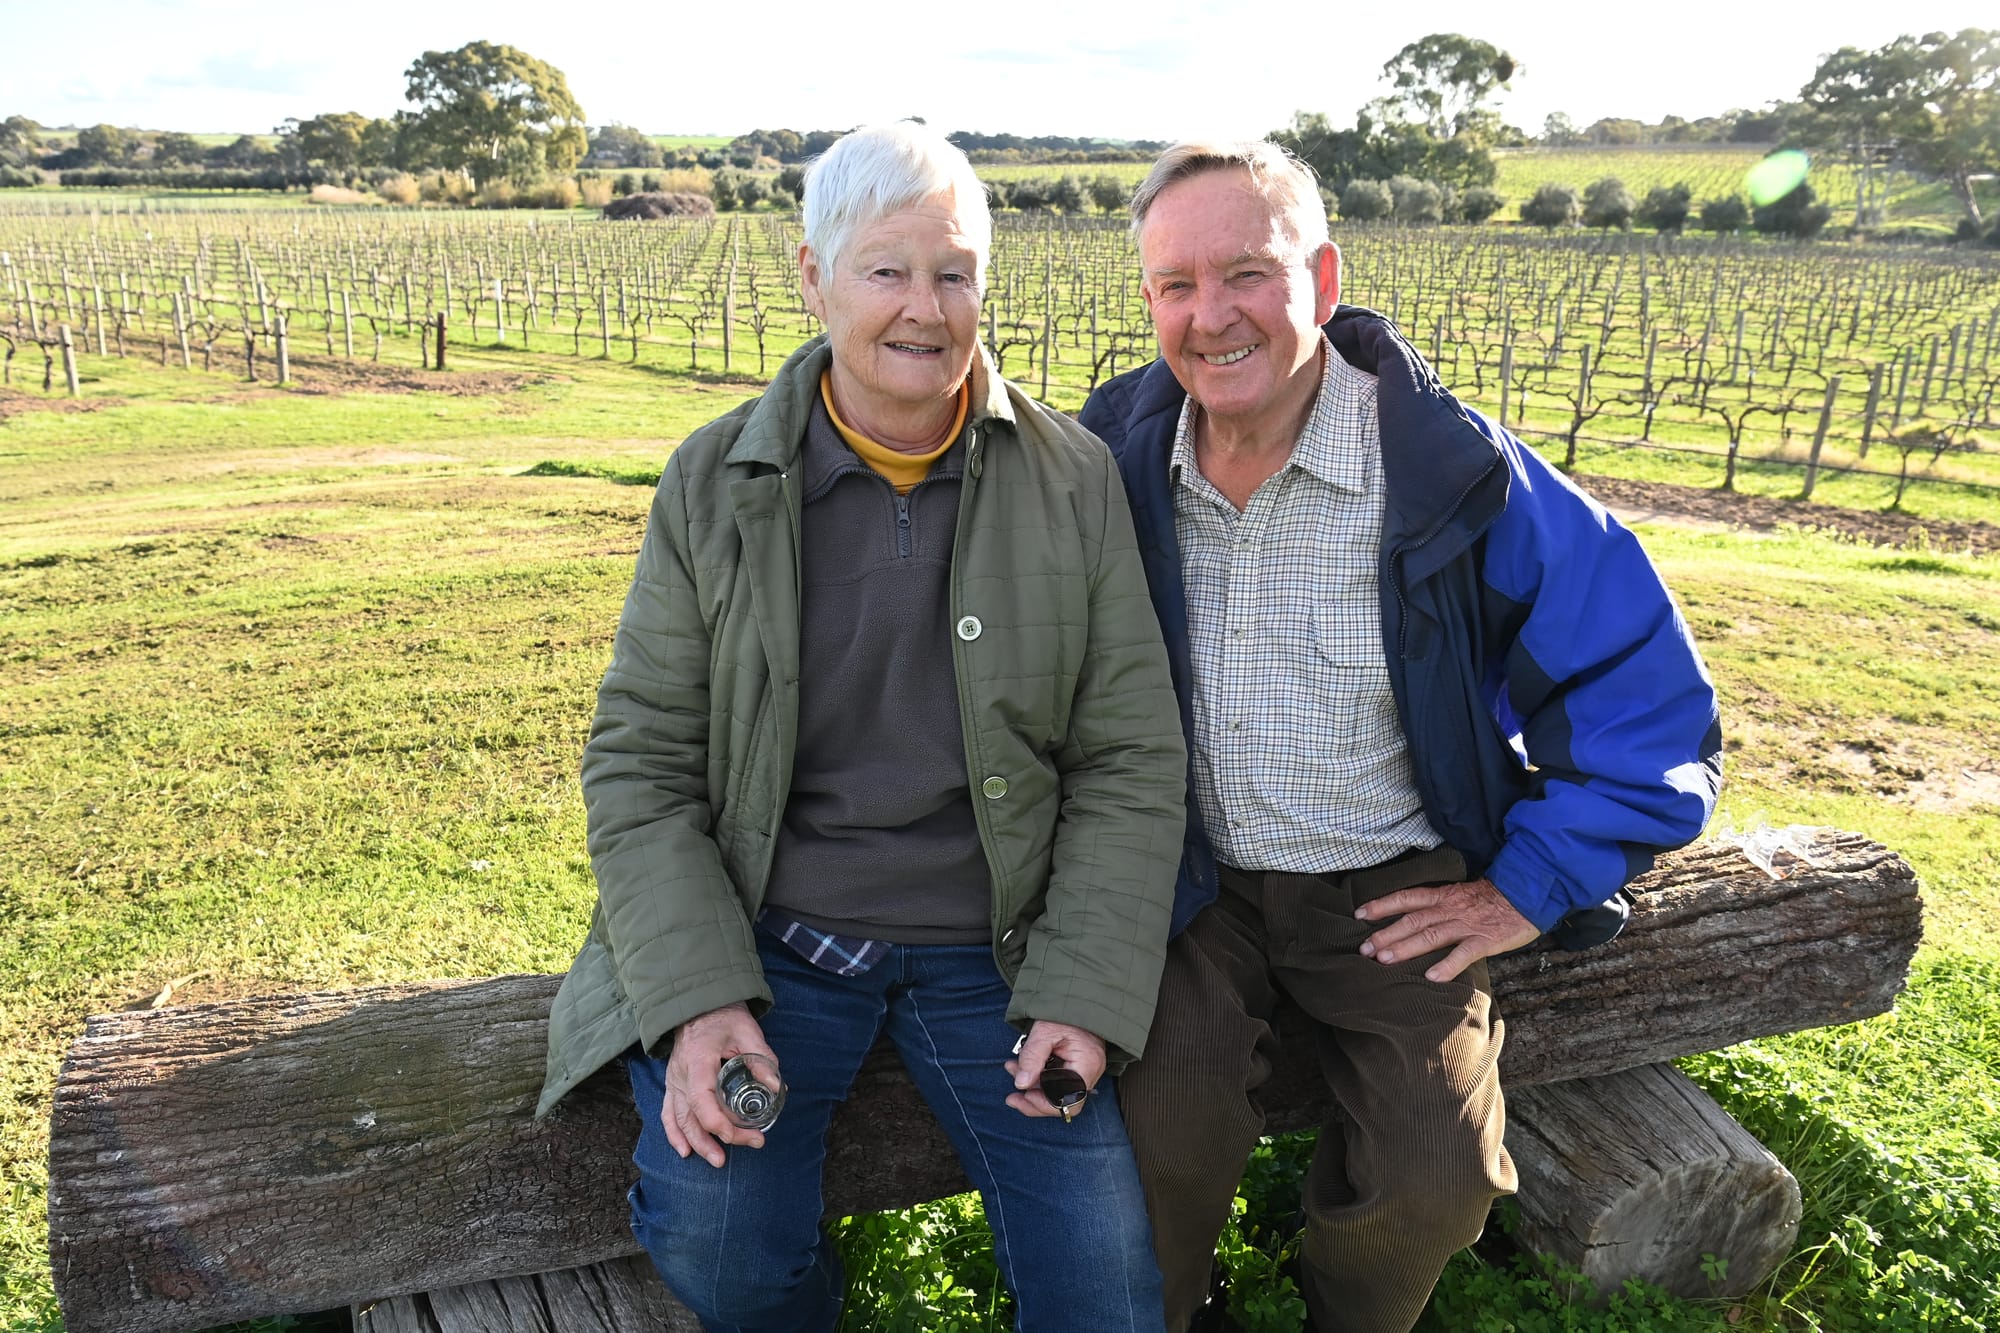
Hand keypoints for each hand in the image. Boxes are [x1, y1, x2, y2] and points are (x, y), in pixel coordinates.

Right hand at [663, 1002, 775, 1167]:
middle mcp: (681, 1074)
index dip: (720, 1122)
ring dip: (697, 1143)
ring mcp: (673, 1081)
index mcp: (698, 1060)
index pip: (702, 1099)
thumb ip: (761, 1058)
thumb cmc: (723, 1016)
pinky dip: (674, 1134)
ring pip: (679, 1119)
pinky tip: (685, 1151)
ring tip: (718, 1161)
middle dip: (714, 1139)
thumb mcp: (747, 1030)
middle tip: (746, 1146)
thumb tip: (778, 1086)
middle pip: (691, 1116)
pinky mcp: (672, 1084)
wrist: (698, 1005)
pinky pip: (668, 1114)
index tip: (745, 1134)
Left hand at [1004, 1019, 1106, 1118]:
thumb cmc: (1065, 1011)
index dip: (1044, 1105)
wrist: (1077, 996)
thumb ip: (1032, 1057)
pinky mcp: (1078, 1066)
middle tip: (1012, 1096)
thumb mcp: (1044, 1031)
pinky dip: (1040, 1077)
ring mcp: (1086, 1070)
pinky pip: (1059, 1081)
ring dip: (1033, 1086)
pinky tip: (1023, 1067)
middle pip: (1063, 1101)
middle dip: (1034, 1098)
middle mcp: (1091, 1072)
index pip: (1068, 1101)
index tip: (1023, 1096)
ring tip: (1012, 1069)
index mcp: (1087, 1064)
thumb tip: (1020, 1084)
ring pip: (1058, 1092)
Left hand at [1354, 877, 1539, 982]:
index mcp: (1444, 895)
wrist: (1530, 893)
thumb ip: (1441, 904)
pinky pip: (1464, 954)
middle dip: (1386, 934)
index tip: (1359, 913)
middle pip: (1412, 920)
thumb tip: (1416, 918)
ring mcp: (1467, 924)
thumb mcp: (1463, 893)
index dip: (1382, 905)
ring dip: (1406, 948)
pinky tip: (1431, 978)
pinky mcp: (1485, 940)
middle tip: (1364, 949)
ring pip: (1431, 935)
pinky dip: (1448, 966)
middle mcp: (1450, 908)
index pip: (1407, 897)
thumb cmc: (1495, 898)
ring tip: (1384, 960)